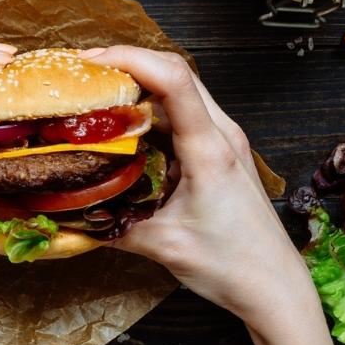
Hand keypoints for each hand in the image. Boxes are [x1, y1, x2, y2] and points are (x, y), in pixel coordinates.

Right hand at [80, 46, 338, 344]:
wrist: (273, 285)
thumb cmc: (233, 265)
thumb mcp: (162, 244)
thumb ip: (112, 224)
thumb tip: (72, 210)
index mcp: (210, 150)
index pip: (174, 80)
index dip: (131, 59)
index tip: (91, 61)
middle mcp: (221, 134)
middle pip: (176, 73)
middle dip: (129, 63)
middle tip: (85, 72)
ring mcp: (223, 140)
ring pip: (180, 91)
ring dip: (140, 84)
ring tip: (99, 92)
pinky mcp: (218, 152)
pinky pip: (182, 116)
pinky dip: (151, 110)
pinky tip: (125, 125)